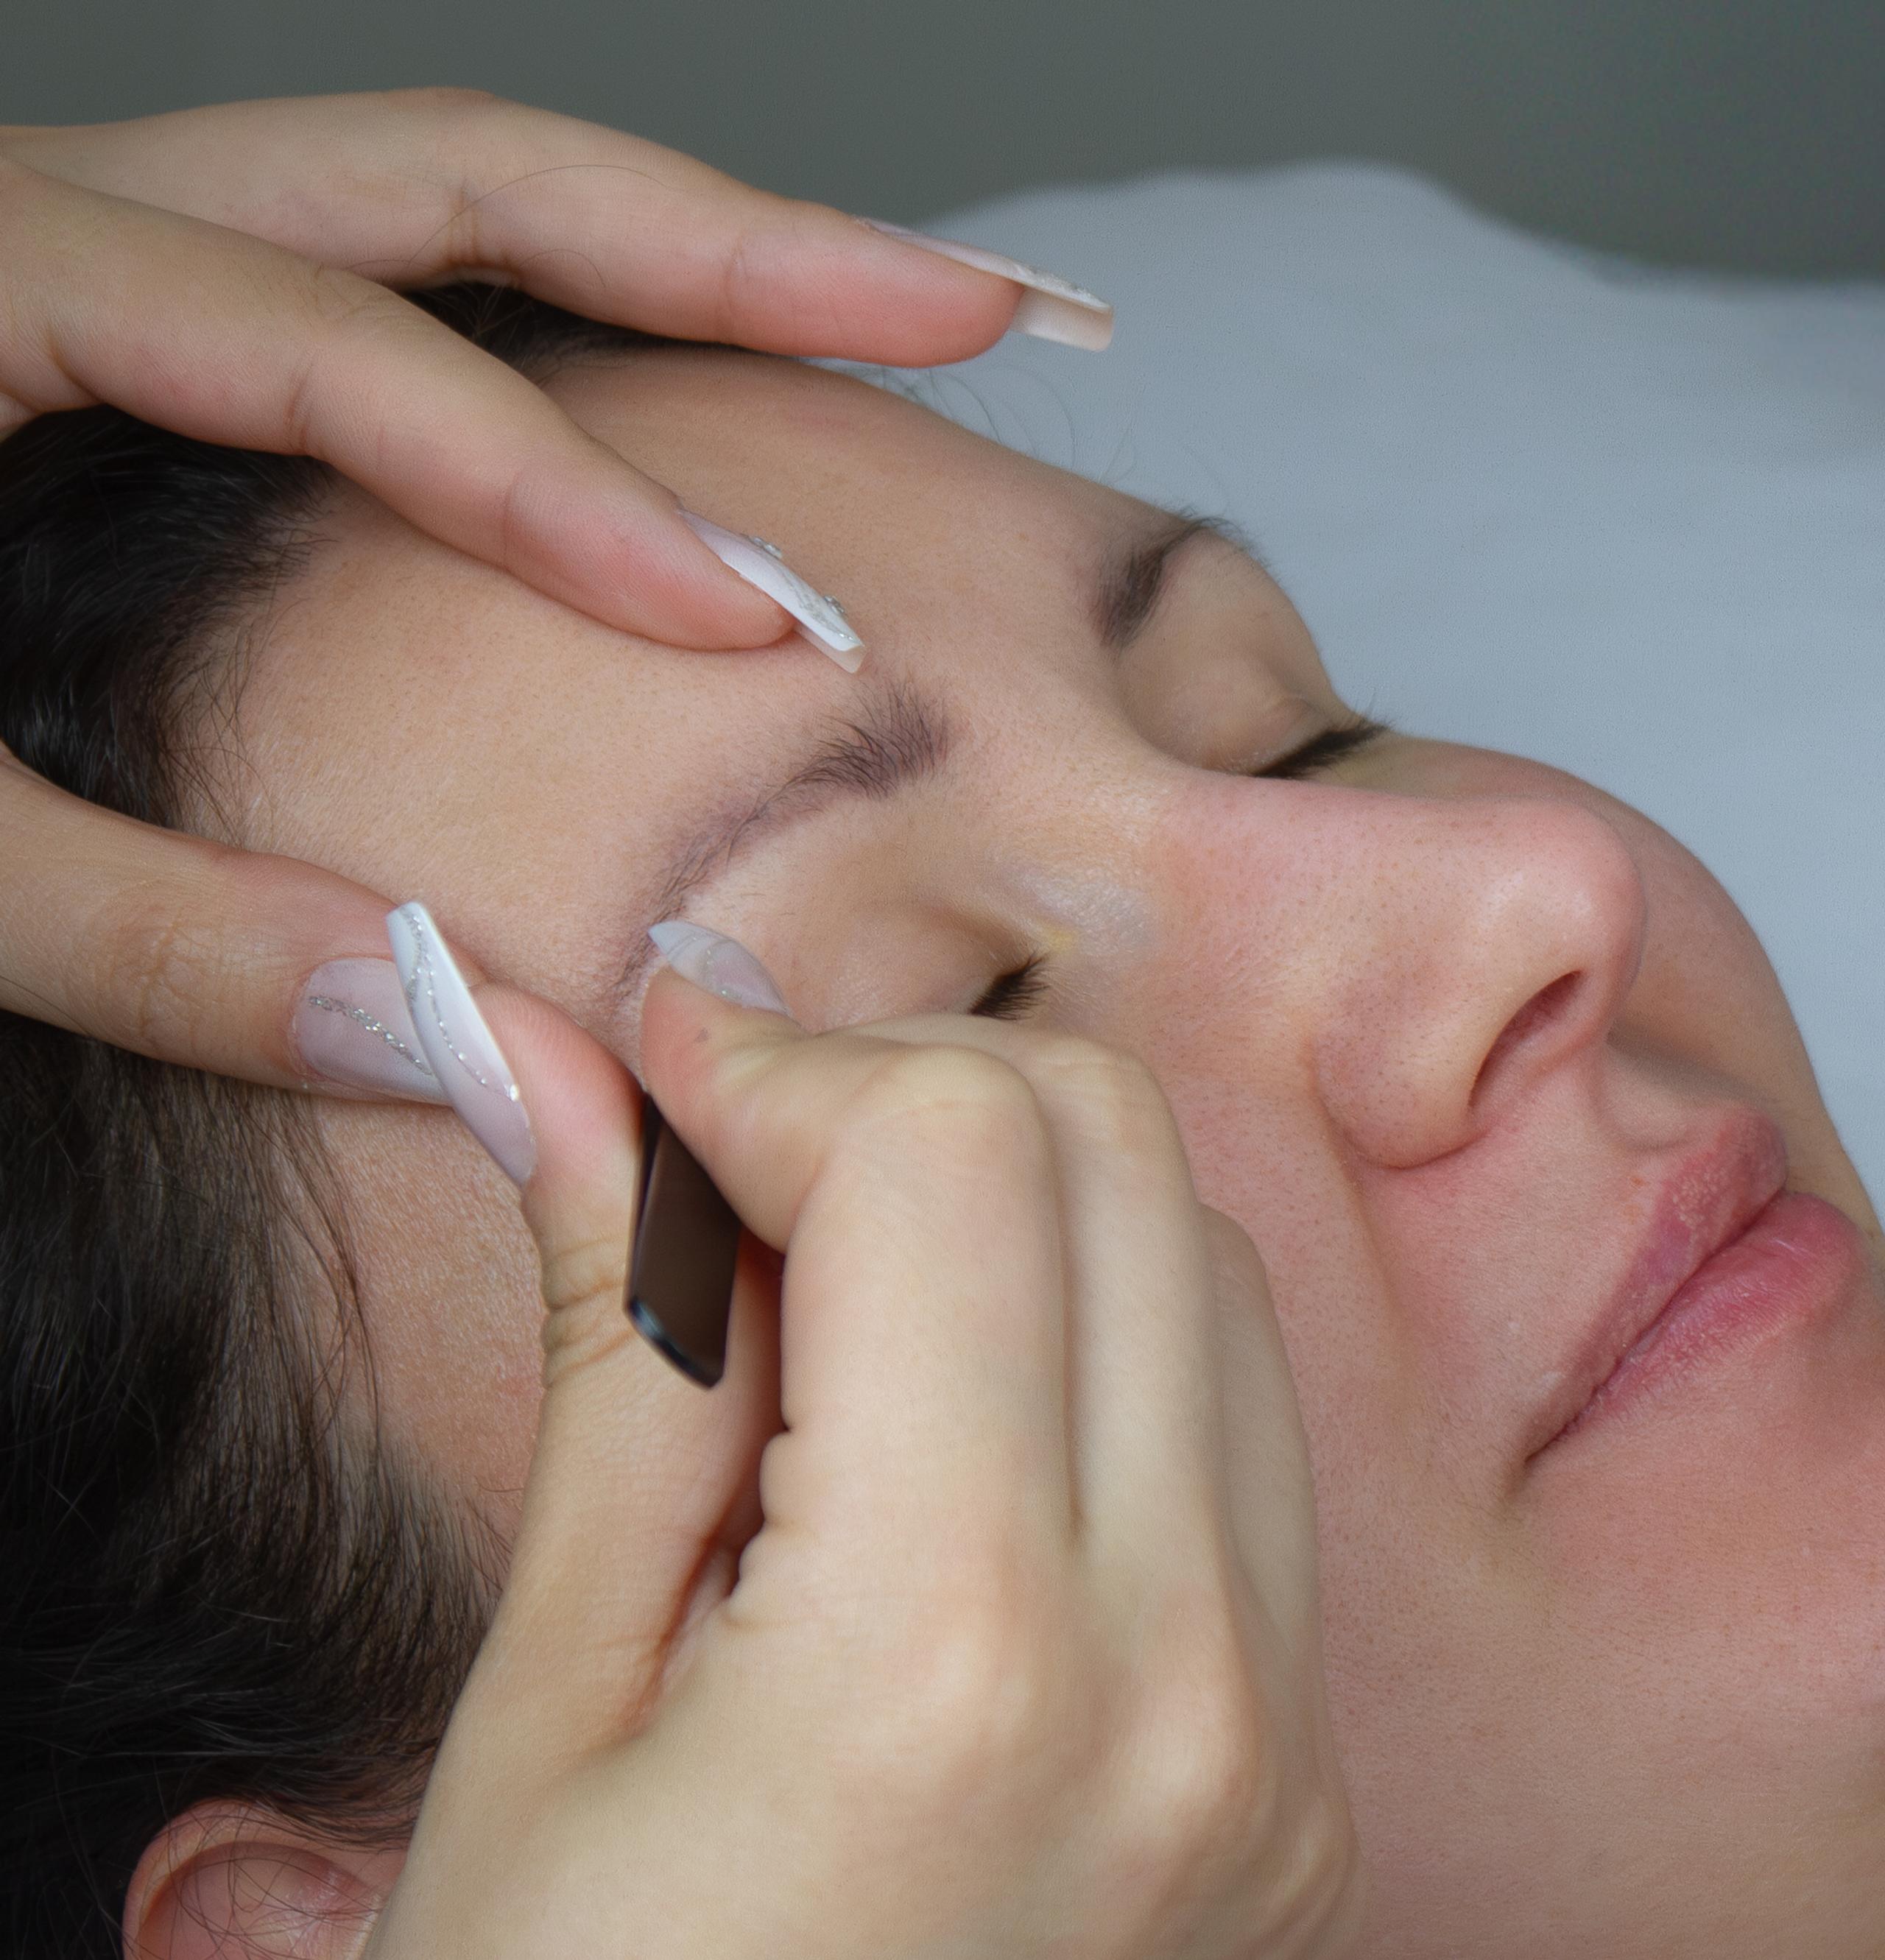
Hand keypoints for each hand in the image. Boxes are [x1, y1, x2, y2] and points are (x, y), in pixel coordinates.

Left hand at [0, 89, 1060, 1084]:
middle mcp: (77, 211)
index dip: (577, 498)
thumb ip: (136, 928)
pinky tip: (695, 389)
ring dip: (691, 240)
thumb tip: (441, 1032)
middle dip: (743, 239)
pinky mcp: (139, 312)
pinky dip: (575, 318)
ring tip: (904, 305)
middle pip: (469, 165)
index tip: (764, 626)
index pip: (359, 361)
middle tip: (971, 312)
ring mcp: (121, 243)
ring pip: (451, 187)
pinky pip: (398, 271)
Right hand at [362, 918, 1368, 1959]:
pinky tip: (944, 1396)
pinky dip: (1093, 1321)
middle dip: (893, 1086)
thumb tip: (557, 1065)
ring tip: (825, 1277)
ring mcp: (1283, 1725)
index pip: (944, 1152)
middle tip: (724, 1152)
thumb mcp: (547, 1702)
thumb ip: (616, 1337)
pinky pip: (1236, 1416)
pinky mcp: (1302, 1761)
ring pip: (1194, 1252)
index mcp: (964, 1658)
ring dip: (1006, 1189)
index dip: (764, 1052)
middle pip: (1106, 1153)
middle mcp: (1192, 1672)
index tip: (640, 1048)